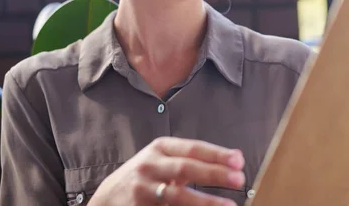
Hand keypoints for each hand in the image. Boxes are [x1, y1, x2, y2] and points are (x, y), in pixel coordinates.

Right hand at [89, 137, 244, 205]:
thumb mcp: (166, 158)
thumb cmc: (148, 174)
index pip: (193, 148)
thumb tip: (236, 157)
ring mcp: (143, 189)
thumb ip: (197, 157)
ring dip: (205, 202)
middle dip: (214, 174)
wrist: (109, 196)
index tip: (239, 161)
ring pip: (177, 196)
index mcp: (160, 148)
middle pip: (186, 168)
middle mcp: (150, 165)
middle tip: (239, 180)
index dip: (216, 154)